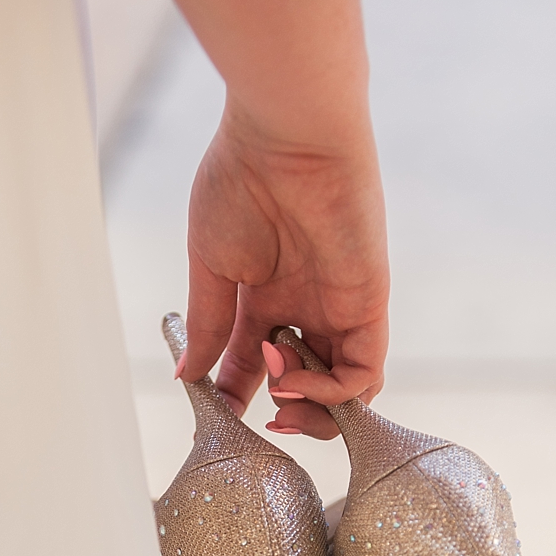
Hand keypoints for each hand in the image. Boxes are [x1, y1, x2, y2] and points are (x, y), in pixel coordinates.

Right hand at [178, 105, 388, 439]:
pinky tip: (293, 379)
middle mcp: (305, 305)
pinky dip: (332, 393)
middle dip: (284, 414)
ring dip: (309, 408)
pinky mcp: (367, 301)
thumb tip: (188, 376)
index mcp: (264, 295)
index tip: (214, 414)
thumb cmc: (239, 184)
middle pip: (306, 383)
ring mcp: (338, 305)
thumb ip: (208, 326)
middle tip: (258, 419)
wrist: (284, 137)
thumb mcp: (211, 266)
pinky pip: (364, 371)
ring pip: (343, 388)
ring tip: (277, 392)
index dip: (236, 395)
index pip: (253, 364)